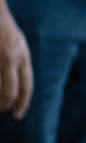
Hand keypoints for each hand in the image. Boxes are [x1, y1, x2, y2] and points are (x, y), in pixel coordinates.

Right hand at [0, 1, 30, 119]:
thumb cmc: (2, 28)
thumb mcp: (17, 44)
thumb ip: (18, 62)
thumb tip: (16, 89)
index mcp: (22, 54)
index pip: (26, 85)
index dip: (22, 102)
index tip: (17, 114)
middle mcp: (10, 57)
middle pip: (9, 90)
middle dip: (5, 103)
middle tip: (1, 109)